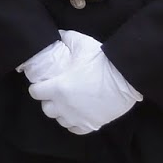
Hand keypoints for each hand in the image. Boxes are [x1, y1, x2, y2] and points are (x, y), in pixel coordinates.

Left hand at [27, 30, 142, 134]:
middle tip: (55, 92)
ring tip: (67, 103)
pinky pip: (75, 129)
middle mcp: (64, 106)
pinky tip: (77, 113)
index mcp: (58, 87)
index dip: (37, 86)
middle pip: (46, 108)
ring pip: (59, 120)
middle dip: (48, 100)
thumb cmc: (102, 61)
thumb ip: (66, 38)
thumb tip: (58, 34)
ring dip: (60, 112)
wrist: (126, 78)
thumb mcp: (81, 43)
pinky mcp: (91, 125)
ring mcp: (77, 117)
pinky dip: (74, 122)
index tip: (43, 82)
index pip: (35, 92)